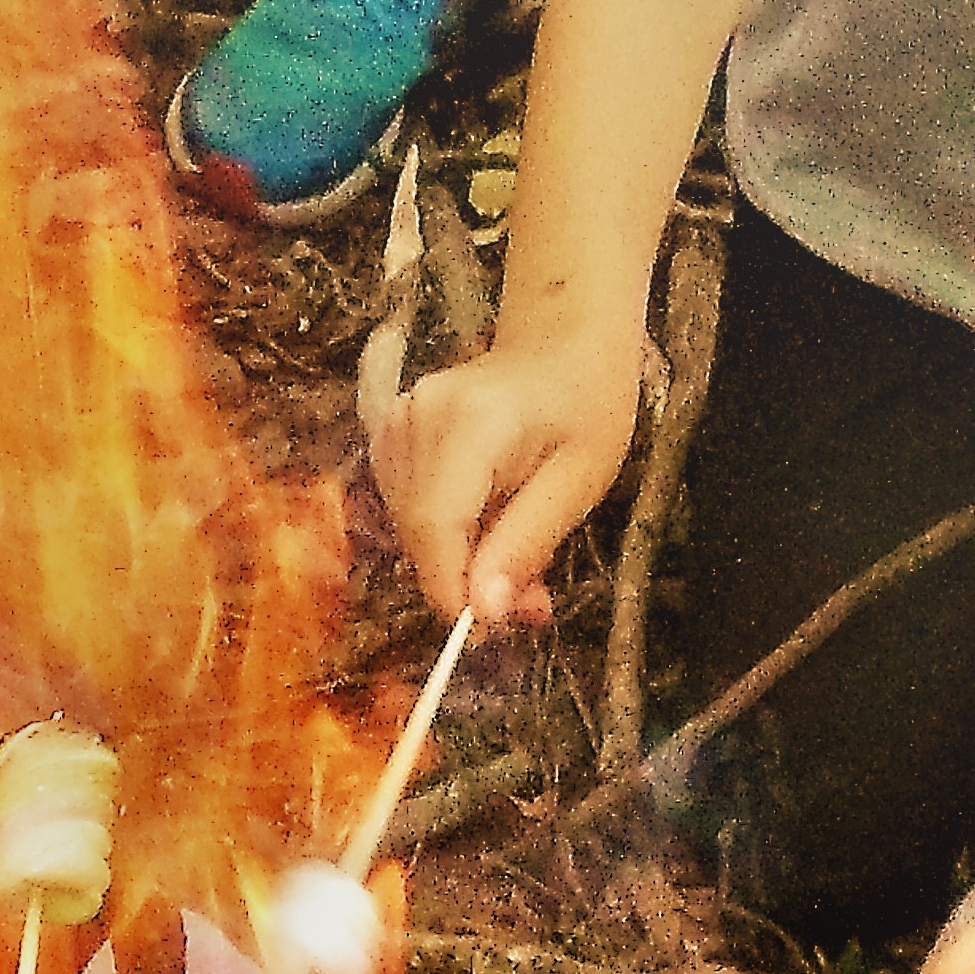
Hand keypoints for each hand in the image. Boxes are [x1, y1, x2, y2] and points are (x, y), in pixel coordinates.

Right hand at [372, 337, 641, 626]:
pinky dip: (448, 537)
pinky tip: (488, 528)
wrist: (561, 341)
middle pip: (420, 536)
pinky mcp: (390, 438)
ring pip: (412, 532)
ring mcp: (397, 425)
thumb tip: (485, 612)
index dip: (454, 592)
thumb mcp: (578, 482)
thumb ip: (525, 546)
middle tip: (530, 601)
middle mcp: (418, 420)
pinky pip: (409, 513)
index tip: (490, 632)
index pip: (436, 528)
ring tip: (516, 562)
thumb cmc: (584, 403)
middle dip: (468, 583)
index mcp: (470, 423)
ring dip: (460, 563)